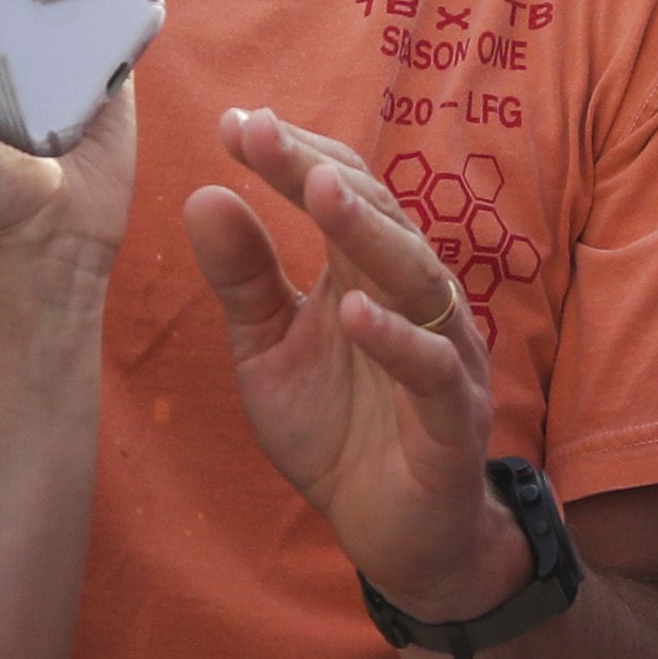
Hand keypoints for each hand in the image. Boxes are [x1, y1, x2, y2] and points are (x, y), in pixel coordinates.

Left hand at [184, 108, 525, 620]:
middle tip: (262, 134)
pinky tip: (355, 315)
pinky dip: (397, 341)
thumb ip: (244, 280)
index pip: (340, 192)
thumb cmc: (338, 431)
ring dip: (368, 232)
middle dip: (319, 172)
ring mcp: (441, 353)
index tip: (233, 123)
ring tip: (318, 192)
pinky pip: (431, 370)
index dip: (290, 157)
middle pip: (377, 216)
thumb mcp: (268, 351)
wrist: (393, 534)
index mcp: (366, 274)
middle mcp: (412, 298)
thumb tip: (203, 195)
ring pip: (414, 277)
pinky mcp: (454, 417)